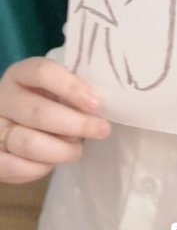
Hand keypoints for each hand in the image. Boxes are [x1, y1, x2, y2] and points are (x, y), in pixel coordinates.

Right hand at [0, 57, 110, 182]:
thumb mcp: (55, 87)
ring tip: (77, 150)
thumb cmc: (44, 100)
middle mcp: (4, 97)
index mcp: (21, 74)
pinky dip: (38, 169)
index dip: (70, 87)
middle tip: (102, 130)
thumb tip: (98, 106)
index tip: (96, 103)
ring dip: (59, 150)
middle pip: (38, 112)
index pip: (42, 72)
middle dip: (75, 124)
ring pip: (27, 143)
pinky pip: (12, 167)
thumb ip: (71, 90)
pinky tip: (53, 164)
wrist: (14, 120)